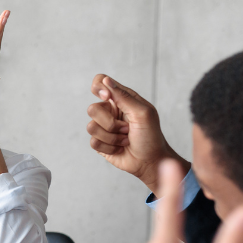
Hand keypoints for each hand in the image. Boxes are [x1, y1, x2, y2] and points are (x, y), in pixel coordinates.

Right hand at [86, 75, 187, 190]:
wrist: (150, 161)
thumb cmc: (151, 136)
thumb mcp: (142, 113)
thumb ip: (124, 96)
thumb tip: (106, 80)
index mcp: (121, 99)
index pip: (101, 82)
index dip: (99, 88)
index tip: (107, 98)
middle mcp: (110, 111)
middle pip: (92, 109)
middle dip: (110, 122)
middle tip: (127, 128)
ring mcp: (104, 127)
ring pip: (91, 127)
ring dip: (112, 137)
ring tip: (125, 139)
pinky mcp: (100, 143)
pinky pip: (93, 142)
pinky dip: (109, 147)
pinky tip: (119, 148)